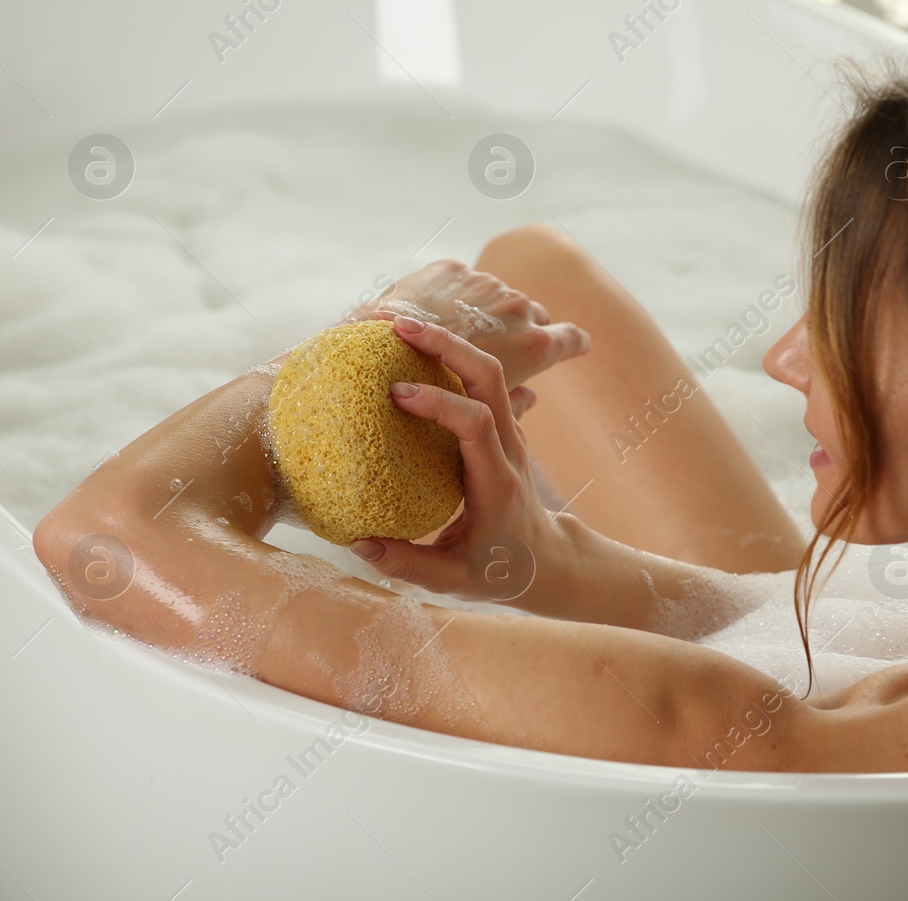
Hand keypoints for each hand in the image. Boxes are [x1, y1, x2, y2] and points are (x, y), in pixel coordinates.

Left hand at [347, 258, 589, 394]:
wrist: (378, 352)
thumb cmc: (432, 400)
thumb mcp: (482, 414)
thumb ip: (515, 402)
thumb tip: (531, 398)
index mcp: (534, 347)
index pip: (572, 340)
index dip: (574, 344)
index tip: (576, 345)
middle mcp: (519, 309)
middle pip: (534, 315)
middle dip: (522, 327)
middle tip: (501, 344)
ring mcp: (487, 285)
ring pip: (498, 296)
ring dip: (487, 310)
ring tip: (458, 331)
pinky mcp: (453, 268)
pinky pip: (462, 281)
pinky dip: (453, 295)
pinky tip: (430, 315)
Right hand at [347, 314, 572, 608]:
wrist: (549, 559)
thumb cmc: (501, 571)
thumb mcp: (453, 581)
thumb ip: (407, 565)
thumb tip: (357, 543)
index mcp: (496, 481)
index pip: (477, 424)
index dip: (441, 402)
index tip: (397, 394)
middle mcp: (508, 447)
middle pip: (490, 377)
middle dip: (446, 345)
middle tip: (397, 327)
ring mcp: (509, 433)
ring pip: (488, 372)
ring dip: (447, 344)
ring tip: (398, 327)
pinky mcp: (501, 428)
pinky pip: (480, 383)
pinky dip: (449, 360)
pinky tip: (412, 353)